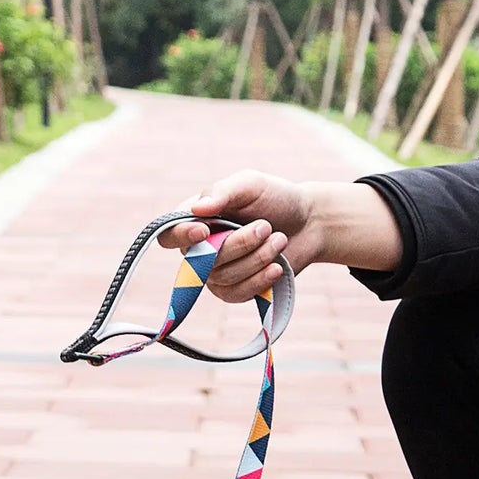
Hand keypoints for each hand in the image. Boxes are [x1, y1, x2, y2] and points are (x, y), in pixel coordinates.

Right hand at [159, 169, 320, 303]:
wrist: (309, 223)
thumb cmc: (275, 199)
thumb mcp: (250, 184)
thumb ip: (222, 191)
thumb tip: (196, 210)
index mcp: (194, 220)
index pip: (169, 236)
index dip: (181, 236)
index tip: (204, 231)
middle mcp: (198, 249)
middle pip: (201, 259)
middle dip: (239, 244)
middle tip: (266, 227)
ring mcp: (214, 273)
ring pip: (223, 277)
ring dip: (257, 258)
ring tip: (279, 239)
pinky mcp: (233, 290)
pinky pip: (237, 293)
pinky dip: (260, 280)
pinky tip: (277, 266)